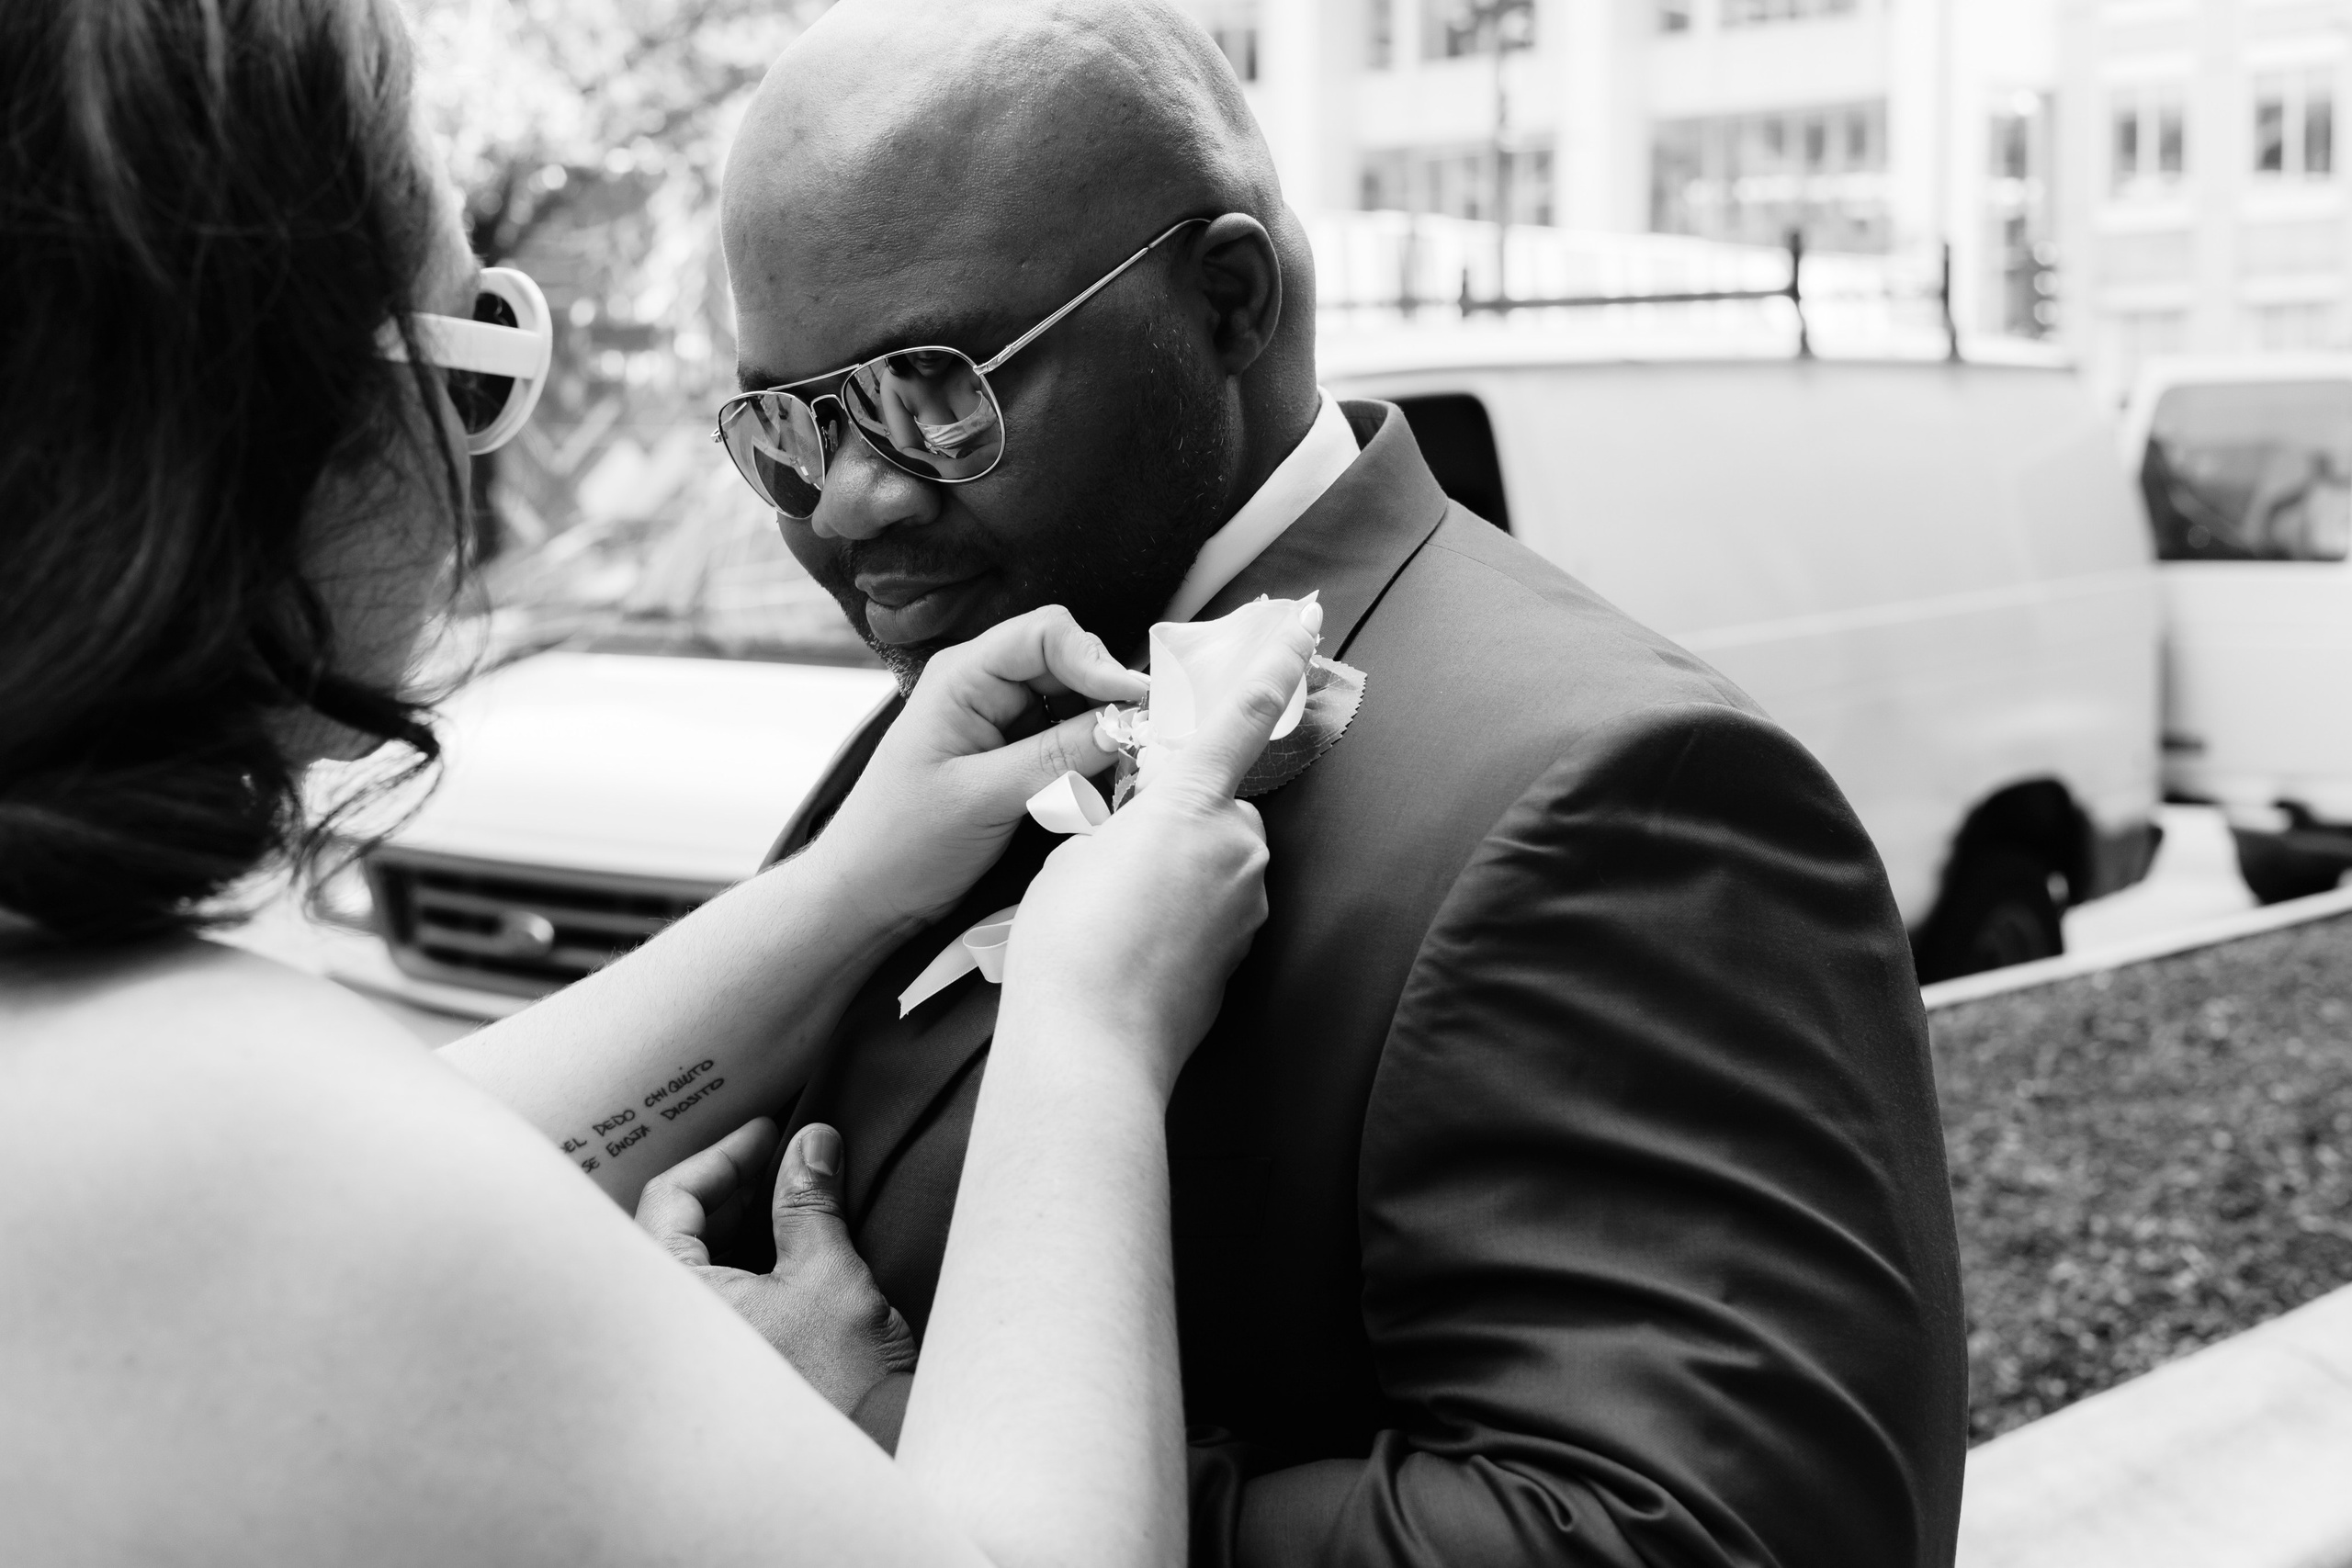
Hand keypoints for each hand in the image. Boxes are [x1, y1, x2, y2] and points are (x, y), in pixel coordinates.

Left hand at [636, 1118, 916, 1415]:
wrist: (870, 1453)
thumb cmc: (840, 1375)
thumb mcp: (826, 1270)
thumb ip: (808, 1200)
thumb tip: (812, 1144)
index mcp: (675, 1295)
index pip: (671, 1199)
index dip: (724, 1157)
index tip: (768, 1135)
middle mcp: (668, 1326)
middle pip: (673, 1231)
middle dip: (731, 1190)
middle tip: (784, 1162)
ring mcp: (690, 1354)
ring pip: (694, 1267)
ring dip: (737, 1228)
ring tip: (789, 1200)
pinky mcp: (720, 1372)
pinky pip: (713, 1301)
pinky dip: (742, 1267)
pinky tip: (783, 1254)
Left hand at [808, 606, 1148, 931]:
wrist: (867, 894)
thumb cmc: (901, 842)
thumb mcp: (983, 798)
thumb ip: (1056, 757)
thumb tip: (1127, 722)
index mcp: (963, 675)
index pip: (1046, 634)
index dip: (1097, 660)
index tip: (1137, 702)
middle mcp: (984, 685)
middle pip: (1069, 663)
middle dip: (1107, 696)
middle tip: (1144, 738)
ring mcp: (1000, 719)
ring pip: (1075, 702)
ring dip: (1103, 729)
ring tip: (1129, 764)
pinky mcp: (1013, 754)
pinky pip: (1067, 738)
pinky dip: (1091, 756)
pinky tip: (1104, 782)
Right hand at [1003, 603, 1319, 1097]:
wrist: (1090, 1048)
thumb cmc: (1069, 941)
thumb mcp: (1077, 848)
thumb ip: (1120, 817)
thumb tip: (1142, 824)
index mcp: (1192, 805)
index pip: (1240, 718)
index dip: (1274, 665)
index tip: (1305, 621)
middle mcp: (1238, 849)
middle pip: (1218, 804)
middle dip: (1178, 814)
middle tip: (1115, 848)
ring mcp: (1247, 906)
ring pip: (1217, 859)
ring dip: (1177, 868)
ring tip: (1114, 911)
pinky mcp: (1242, 953)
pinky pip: (1215, 908)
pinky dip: (1181, 915)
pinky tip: (1134, 945)